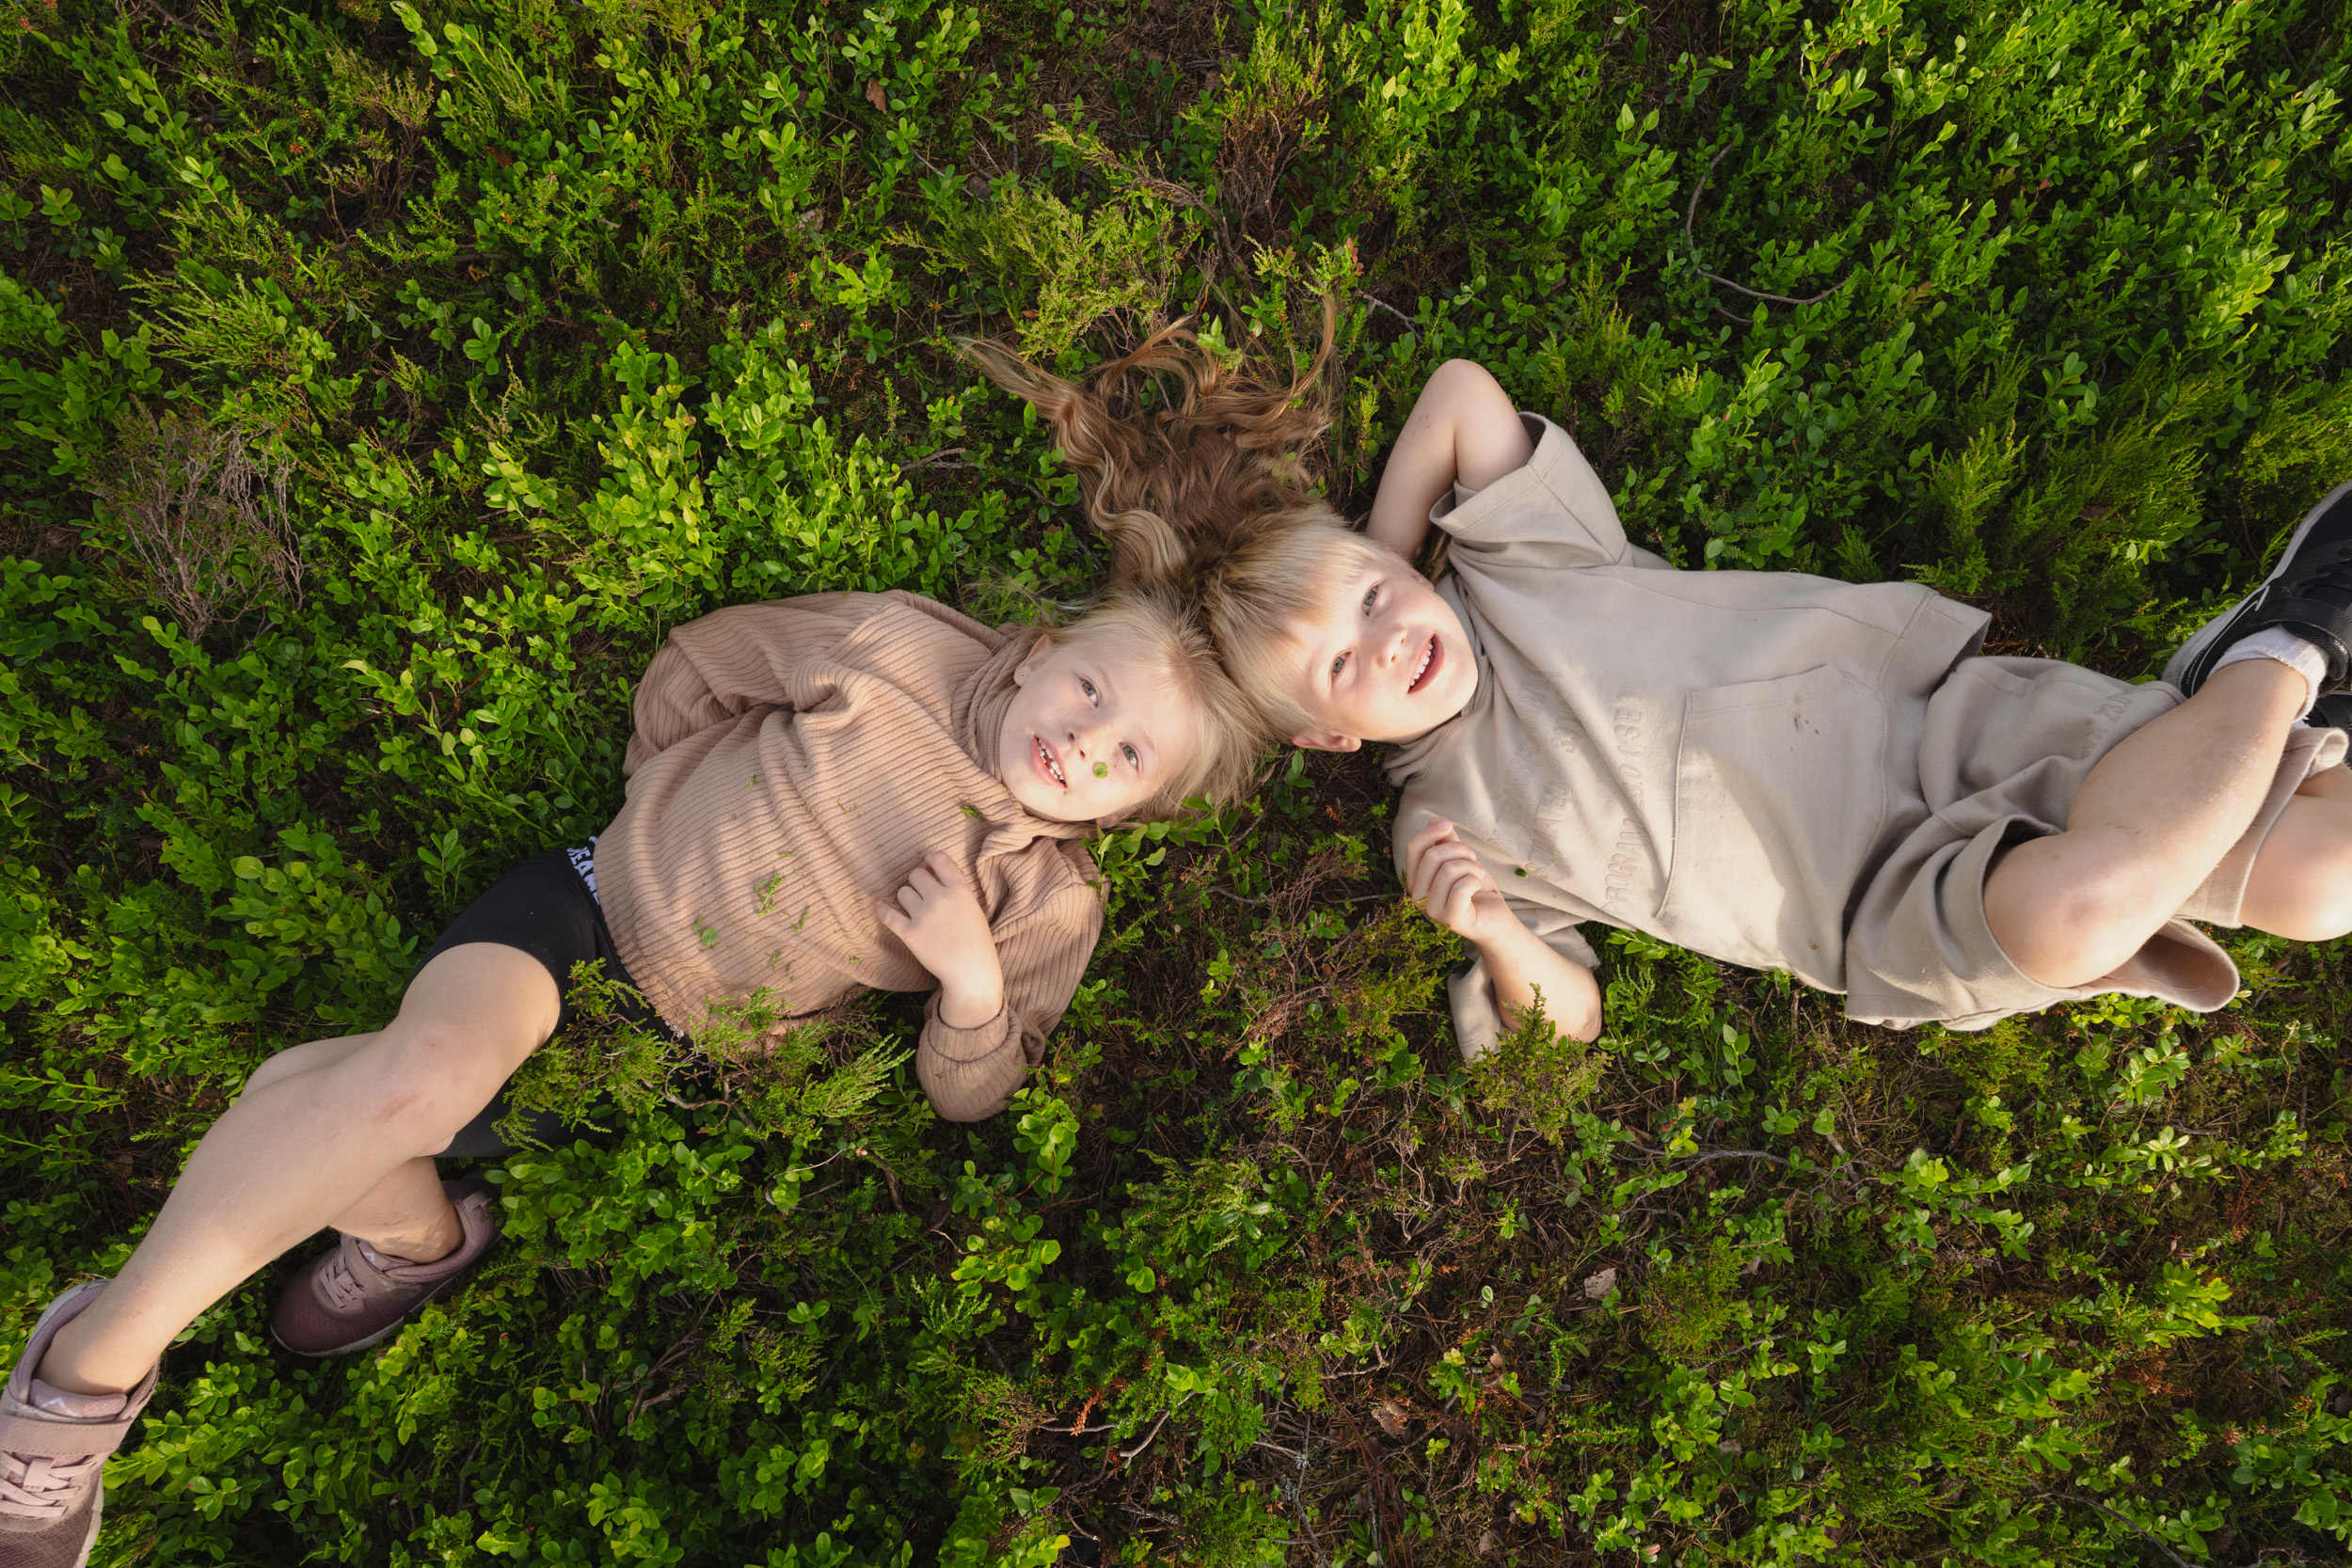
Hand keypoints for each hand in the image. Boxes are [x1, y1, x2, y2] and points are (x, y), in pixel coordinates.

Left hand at [877, 851, 1003, 1027]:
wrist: (971, 971)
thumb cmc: (975, 940)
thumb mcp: (973, 907)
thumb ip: (955, 889)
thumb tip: (930, 871)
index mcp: (960, 891)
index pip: (939, 859)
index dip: (930, 859)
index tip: (927, 866)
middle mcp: (941, 900)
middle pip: (916, 875)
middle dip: (917, 882)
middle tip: (922, 894)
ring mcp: (924, 917)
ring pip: (902, 892)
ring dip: (906, 898)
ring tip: (913, 908)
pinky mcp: (910, 934)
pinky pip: (888, 915)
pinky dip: (883, 910)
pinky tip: (882, 907)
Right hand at [1403, 815, 1517, 943]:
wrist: (1495, 917)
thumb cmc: (1475, 888)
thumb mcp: (1461, 859)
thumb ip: (1446, 842)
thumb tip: (1433, 821)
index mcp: (1416, 880)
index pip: (1413, 849)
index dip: (1429, 832)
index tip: (1447, 825)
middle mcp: (1417, 896)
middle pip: (1433, 856)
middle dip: (1460, 850)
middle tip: (1473, 859)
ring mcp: (1432, 910)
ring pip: (1449, 870)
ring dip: (1471, 866)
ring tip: (1477, 874)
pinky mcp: (1451, 920)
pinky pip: (1462, 887)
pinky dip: (1475, 880)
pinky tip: (1478, 886)